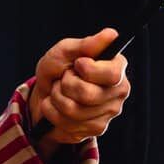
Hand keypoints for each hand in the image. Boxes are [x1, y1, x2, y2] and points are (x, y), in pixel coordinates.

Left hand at [30, 28, 130, 151]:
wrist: (45, 94)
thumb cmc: (58, 69)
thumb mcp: (65, 51)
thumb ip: (86, 45)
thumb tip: (111, 34)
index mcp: (116, 67)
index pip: (111, 74)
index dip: (88, 70)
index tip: (77, 64)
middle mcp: (119, 90)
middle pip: (88, 94)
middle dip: (65, 84)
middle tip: (64, 78)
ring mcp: (109, 112)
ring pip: (74, 110)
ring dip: (56, 98)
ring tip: (58, 92)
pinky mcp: (97, 128)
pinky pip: (67, 124)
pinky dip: (53, 112)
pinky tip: (57, 106)